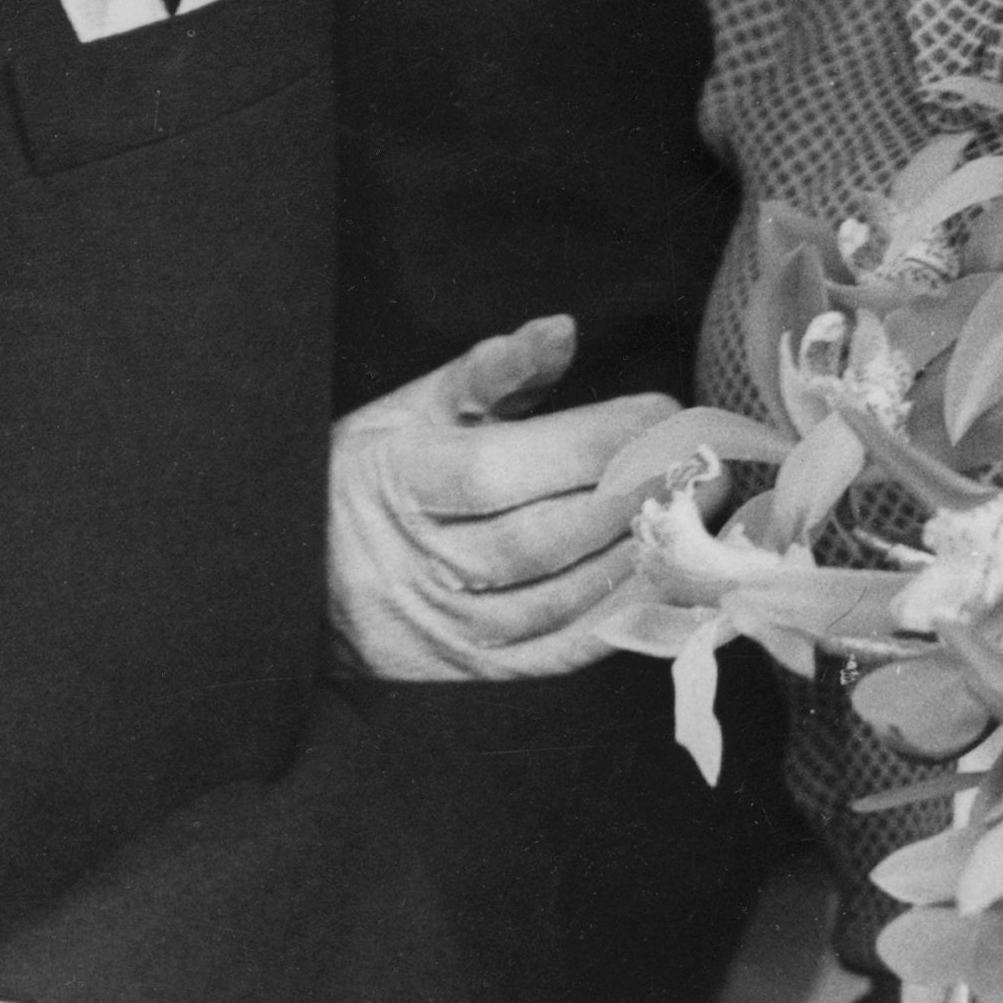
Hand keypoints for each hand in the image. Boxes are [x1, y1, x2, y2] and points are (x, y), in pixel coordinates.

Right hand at [327, 313, 678, 680]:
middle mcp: (421, 562)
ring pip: (555, 601)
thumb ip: (492, 369)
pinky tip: (667, 580)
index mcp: (400, 481)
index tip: (661, 411)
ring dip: (639, 558)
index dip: (591, 442)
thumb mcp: (410, 407)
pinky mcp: (475, 671)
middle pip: (539, 537)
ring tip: (699, 515)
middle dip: (632, 497)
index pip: (501, 468)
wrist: (303, 581)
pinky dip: (619, 620)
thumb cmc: (365, 476)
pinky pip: (557, 653)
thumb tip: (563, 331)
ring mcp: (448, 626)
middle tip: (699, 462)